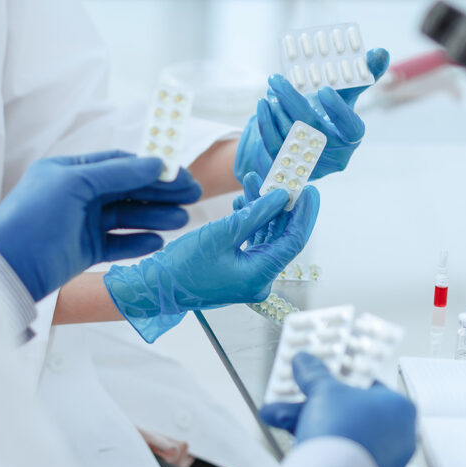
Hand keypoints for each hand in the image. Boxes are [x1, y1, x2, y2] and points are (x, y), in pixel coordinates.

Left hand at [0, 151, 200, 301]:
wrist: (6, 268)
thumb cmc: (35, 219)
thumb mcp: (74, 184)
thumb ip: (118, 173)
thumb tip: (157, 163)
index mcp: (70, 171)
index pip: (119, 164)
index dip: (151, 168)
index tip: (181, 175)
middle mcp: (77, 195)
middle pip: (128, 190)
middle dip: (161, 193)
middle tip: (193, 196)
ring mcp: (81, 224)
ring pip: (126, 216)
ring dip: (155, 217)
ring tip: (182, 220)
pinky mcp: (84, 251)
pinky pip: (118, 243)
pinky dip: (138, 242)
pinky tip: (158, 241)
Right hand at [103, 183, 318, 341]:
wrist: (155, 287)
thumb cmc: (182, 266)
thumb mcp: (221, 233)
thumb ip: (255, 214)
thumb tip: (281, 196)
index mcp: (260, 276)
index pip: (294, 241)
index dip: (303, 213)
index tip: (310, 189)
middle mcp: (259, 280)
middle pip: (281, 237)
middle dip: (281, 206)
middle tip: (285, 179)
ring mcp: (249, 276)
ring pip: (266, 236)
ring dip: (262, 210)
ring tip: (254, 182)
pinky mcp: (238, 271)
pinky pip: (253, 243)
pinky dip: (250, 222)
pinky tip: (243, 201)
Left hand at [235, 48, 389, 184]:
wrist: (305, 139)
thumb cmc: (328, 112)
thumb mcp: (345, 94)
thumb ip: (363, 74)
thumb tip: (381, 52)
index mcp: (352, 137)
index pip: (351, 128)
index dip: (339, 110)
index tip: (324, 89)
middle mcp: (335, 156)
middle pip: (314, 130)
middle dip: (292, 101)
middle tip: (277, 79)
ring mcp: (312, 166)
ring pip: (291, 137)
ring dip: (277, 110)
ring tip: (271, 90)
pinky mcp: (290, 169)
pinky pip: (275, 147)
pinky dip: (267, 124)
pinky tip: (264, 105)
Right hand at [259, 353, 417, 466]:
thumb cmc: (343, 430)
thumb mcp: (324, 391)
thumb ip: (315, 374)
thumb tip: (305, 361)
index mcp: (400, 407)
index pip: (370, 386)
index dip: (341, 380)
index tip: (323, 379)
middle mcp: (399, 435)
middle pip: (350, 412)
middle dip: (313, 405)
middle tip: (295, 398)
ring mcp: (384, 460)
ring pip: (341, 434)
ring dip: (306, 423)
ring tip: (276, 416)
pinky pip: (340, 455)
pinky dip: (317, 445)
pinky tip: (291, 436)